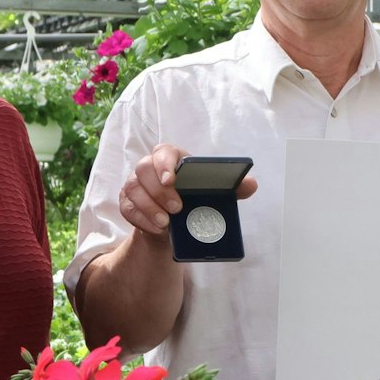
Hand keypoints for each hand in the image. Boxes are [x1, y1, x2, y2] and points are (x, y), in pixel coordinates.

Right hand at [118, 144, 257, 234]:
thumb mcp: (214, 193)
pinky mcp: (127, 202)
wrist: (173, 225)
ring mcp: (134, 184)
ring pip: (134, 189)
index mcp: (171, 159)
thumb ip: (233, 187)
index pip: (163, 151)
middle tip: (177, 209)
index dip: (165, 163)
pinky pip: (128, 208)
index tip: (172, 179)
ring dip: (150, 207)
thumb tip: (252, 184)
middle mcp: (149, 168)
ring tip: (166, 223)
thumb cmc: (193, 200)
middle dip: (160, 190)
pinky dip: (141, 219)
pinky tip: (155, 228)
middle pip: (144, 169)